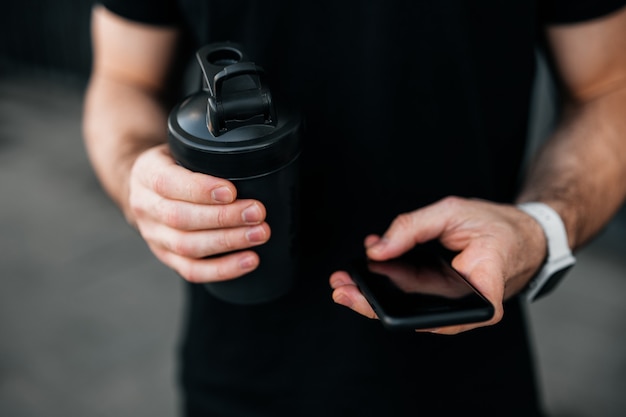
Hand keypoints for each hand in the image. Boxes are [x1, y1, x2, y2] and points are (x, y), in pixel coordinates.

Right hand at [127, 144, 270, 282]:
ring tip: (259, 234)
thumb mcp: (180, 149)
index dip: (201, 189)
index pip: (168, 183)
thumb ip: (204, 156)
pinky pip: (192, 270)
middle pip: (180, 218)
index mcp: (147, 174)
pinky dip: (223, 269)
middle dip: (224, 218)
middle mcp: (146, 206)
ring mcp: (154, 236)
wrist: (146, 186)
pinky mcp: (166, 257)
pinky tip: (249, 261)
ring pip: (187, 246)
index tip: (231, 191)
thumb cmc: (174, 166)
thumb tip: (249, 157)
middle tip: (257, 213)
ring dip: (228, 242)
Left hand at [330, 196, 546, 333]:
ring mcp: (453, 305)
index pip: (443, 317)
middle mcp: (467, 307)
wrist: (520, 235)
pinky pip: (411, 294)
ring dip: (373, 293)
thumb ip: (413, 227)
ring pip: (408, 307)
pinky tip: (365, 269)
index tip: (371, 304)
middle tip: (342, 289)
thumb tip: (377, 249)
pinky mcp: (442, 297)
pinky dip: (386, 282)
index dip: (400, 313)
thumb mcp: (453, 212)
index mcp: (483, 292)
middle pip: (414, 314)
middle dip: (372, 303)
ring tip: (344, 281)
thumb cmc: (497, 227)